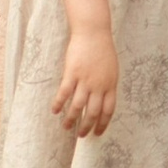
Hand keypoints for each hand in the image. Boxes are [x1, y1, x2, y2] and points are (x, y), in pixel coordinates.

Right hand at [53, 15, 119, 139]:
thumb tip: (104, 101)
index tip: (97, 133)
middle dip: (86, 126)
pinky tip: (55, 111)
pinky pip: (64, 93)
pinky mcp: (72, 73)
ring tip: (66, 127)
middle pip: (93, 112)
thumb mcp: (112, 70)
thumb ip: (108, 86)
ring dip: (71, 119)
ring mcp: (85, 80)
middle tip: (81, 136)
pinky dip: (59, 104)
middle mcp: (98, 85)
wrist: (93, 32)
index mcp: (110, 85)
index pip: (108, 111)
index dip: (102, 124)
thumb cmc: (103, 50)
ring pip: (77, 106)